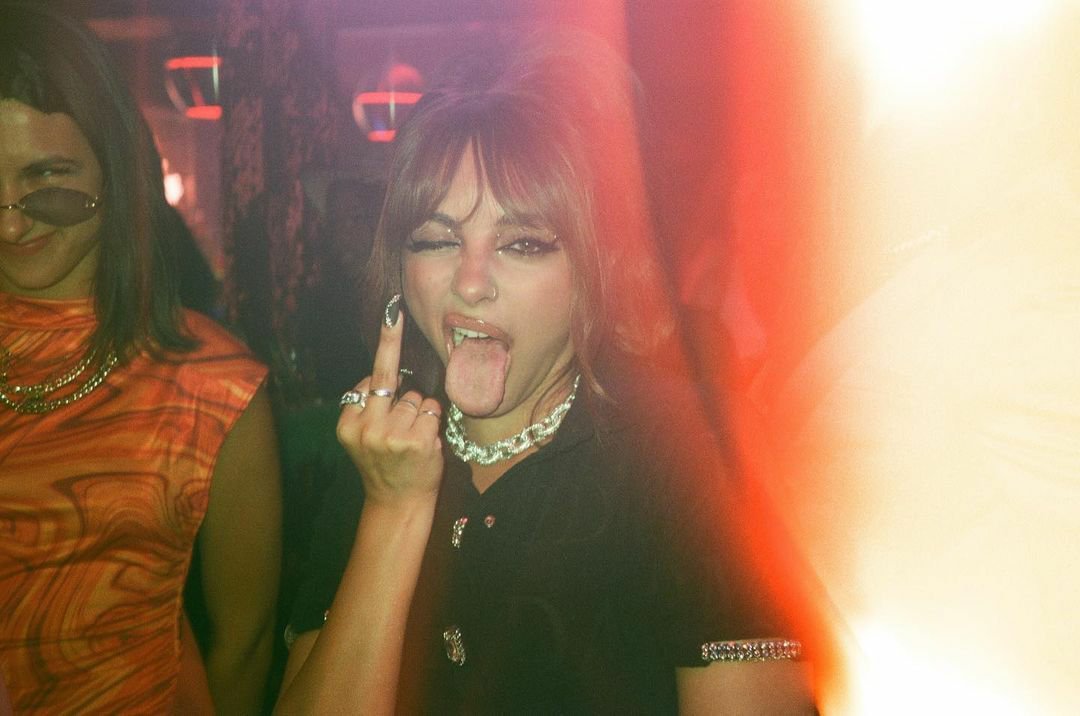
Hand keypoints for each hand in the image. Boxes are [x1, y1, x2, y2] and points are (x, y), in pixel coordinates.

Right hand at [337, 305, 444, 505]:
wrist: (397, 503)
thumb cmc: (385, 463)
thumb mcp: (362, 436)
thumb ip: (369, 405)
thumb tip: (384, 370)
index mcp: (348, 423)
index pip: (368, 378)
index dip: (384, 345)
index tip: (389, 312)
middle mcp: (366, 428)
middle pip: (389, 379)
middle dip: (392, 340)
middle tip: (395, 307)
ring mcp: (391, 436)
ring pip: (416, 398)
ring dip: (419, 411)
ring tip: (411, 437)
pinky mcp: (417, 443)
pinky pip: (432, 411)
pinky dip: (433, 421)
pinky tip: (425, 442)